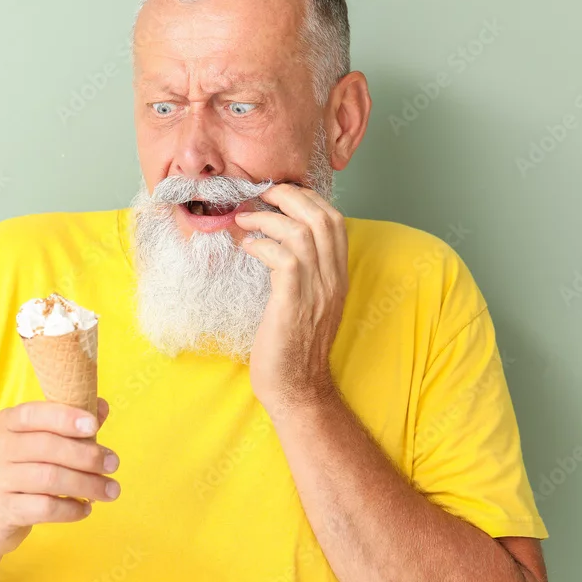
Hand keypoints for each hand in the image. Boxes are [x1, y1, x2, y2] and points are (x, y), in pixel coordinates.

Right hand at [0, 397, 119, 557]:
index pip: (36, 414)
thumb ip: (68, 425)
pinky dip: (71, 508)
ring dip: (87, 484)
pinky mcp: (1, 511)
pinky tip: (85, 509)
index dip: (66, 418)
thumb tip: (102, 406)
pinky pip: (44, 508)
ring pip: (50, 478)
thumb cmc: (18, 472)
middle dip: (87, 455)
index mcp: (6, 423)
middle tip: (113, 463)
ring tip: (110, 490)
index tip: (95, 426)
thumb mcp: (35, 443)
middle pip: (48, 447)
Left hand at [234, 183, 348, 412]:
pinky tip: (245, 246)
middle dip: (290, 196)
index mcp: (338, 276)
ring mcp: (317, 290)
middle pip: (324, 217)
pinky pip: (283, 257)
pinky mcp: (294, 301)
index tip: (279, 194)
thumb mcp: (305, 302)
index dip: (308, 199)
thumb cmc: (292, 347)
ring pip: (303, 231)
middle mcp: (333, 278)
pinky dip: (261, 244)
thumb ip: (300, 273)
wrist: (297, 388)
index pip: (335, 221)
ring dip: (268, 217)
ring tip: (243, 218)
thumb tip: (274, 242)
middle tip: (260, 193)